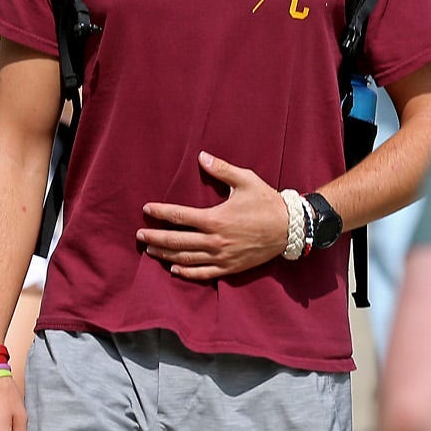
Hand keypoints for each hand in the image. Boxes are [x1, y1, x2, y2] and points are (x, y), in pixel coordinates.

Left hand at [137, 151, 288, 280]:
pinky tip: (174, 269)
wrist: (290, 228)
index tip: (146, 209)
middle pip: (177, 241)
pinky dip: (186, 272)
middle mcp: (215, 240)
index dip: (160, 212)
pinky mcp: (230, 267)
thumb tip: (201, 156)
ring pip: (186, 258)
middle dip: (155, 238)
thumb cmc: (267, 202)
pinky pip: (203, 273)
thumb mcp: (246, 180)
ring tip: (150, 251)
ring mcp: (222, 256)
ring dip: (165, 255)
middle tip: (140, 235)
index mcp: (216, 218)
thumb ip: (221, 169)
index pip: (180, 216)